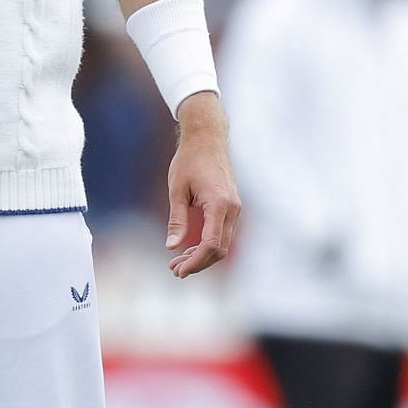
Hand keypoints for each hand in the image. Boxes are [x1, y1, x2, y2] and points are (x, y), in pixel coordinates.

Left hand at [165, 92, 239, 277]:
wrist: (207, 137)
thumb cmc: (189, 160)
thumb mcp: (177, 190)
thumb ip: (177, 220)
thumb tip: (171, 246)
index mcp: (219, 204)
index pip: (211, 245)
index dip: (195, 262)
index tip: (178, 270)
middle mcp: (232, 208)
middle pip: (220, 249)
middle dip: (198, 263)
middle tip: (174, 269)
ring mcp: (235, 207)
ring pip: (223, 243)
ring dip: (203, 256)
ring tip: (179, 261)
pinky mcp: (232, 205)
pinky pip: (223, 232)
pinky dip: (209, 244)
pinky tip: (191, 247)